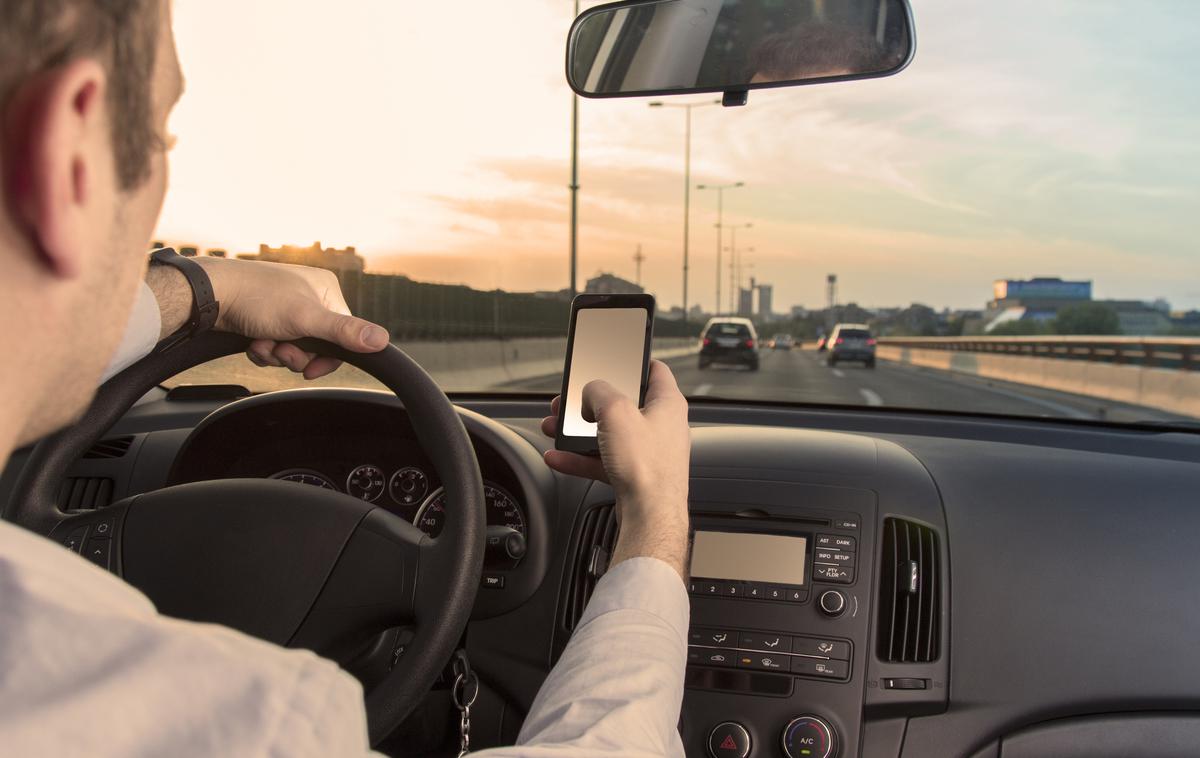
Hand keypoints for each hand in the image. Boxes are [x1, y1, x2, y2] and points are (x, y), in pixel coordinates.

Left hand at [190, 257, 388, 378]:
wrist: (210, 294)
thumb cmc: (256, 297)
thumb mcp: (306, 319)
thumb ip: (345, 332)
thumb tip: (383, 341)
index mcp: (325, 290)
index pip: (343, 335)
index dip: (325, 357)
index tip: (308, 369)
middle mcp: (308, 296)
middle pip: (316, 345)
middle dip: (294, 354)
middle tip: (279, 349)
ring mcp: (284, 307)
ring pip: (293, 347)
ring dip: (276, 353)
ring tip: (262, 341)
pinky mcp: (264, 317)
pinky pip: (274, 344)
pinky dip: (263, 349)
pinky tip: (251, 340)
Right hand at [540, 360, 691, 577]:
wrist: (649, 515)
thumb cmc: (646, 466)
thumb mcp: (615, 412)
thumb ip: (598, 392)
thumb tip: (590, 392)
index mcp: (667, 403)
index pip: (654, 370)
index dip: (634, 359)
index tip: (616, 356)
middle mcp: (661, 426)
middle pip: (622, 403)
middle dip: (590, 402)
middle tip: (570, 401)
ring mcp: (648, 452)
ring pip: (609, 433)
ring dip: (579, 430)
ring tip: (555, 427)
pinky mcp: (635, 474)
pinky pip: (603, 460)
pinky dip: (580, 458)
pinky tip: (559, 457)